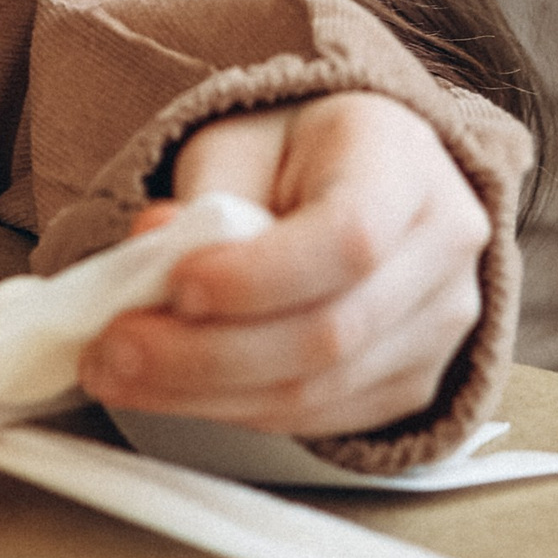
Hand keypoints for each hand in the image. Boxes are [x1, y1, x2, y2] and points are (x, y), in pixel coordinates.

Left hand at [78, 94, 489, 439]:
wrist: (361, 180)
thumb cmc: (295, 153)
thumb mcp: (242, 141)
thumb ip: (205, 195)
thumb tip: (153, 249)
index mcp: (405, 164)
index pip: (350, 236)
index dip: (260, 276)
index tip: (177, 285)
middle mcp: (444, 249)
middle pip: (332, 331)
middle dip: (207, 354)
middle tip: (114, 347)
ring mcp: (440, 327)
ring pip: (319, 390)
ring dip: (204, 393)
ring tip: (118, 371)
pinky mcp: (412, 383)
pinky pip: (318, 416)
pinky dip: (234, 409)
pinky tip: (169, 389)